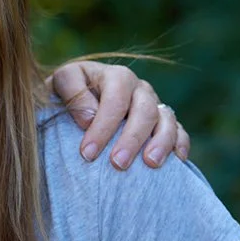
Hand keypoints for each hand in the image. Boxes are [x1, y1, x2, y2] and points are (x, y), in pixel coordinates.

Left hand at [49, 60, 189, 168]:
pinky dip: (180, 145)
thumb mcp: (59, 86)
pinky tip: (175, 161)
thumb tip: (89, 118)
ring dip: (161, 142)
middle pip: (144, 110)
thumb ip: (72, 94)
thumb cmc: (65, 97)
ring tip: (150, 164)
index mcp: (115, 76)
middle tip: (117, 164)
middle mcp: (139, 89)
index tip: (87, 153)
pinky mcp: (164, 124)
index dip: (103, 125)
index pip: (116, 98)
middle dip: (131, 138)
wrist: (72, 105)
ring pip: (167, 120)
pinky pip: (180, 132)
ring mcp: (154, 106)